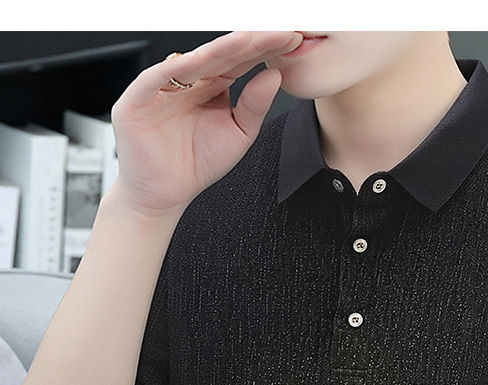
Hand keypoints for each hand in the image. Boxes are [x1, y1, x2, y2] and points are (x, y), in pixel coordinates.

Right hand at [109, 31, 302, 215]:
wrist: (164, 194)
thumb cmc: (196, 164)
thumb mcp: (238, 134)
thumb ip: (254, 105)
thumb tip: (274, 74)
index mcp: (211, 86)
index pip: (240, 60)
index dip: (264, 49)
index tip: (292, 39)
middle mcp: (188, 80)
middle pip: (221, 54)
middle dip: (249, 41)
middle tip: (277, 29)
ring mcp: (162, 86)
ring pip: (193, 61)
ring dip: (220, 49)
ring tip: (247, 39)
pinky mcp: (137, 99)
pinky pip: (157, 78)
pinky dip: (178, 68)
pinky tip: (200, 59)